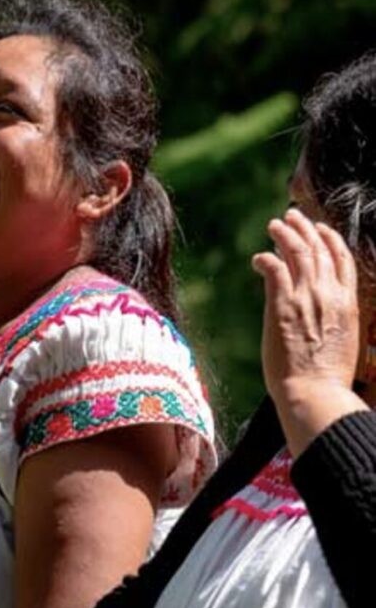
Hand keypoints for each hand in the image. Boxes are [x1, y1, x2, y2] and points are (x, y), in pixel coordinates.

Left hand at [252, 209, 360, 405]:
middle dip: (304, 229)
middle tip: (291, 216)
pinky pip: (274, 270)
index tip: (320, 229)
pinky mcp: (282, 305)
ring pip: (297, 253)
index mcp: (348, 303)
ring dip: (284, 235)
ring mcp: (306, 298)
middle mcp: (329, 295)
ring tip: (274, 225)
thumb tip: (321, 314)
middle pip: (319, 249)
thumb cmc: (326, 376)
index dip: (330, 239)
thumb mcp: (343, 340)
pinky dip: (265, 258)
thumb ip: (334, 319)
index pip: (343, 259)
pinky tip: (258, 258)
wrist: (315, 391)